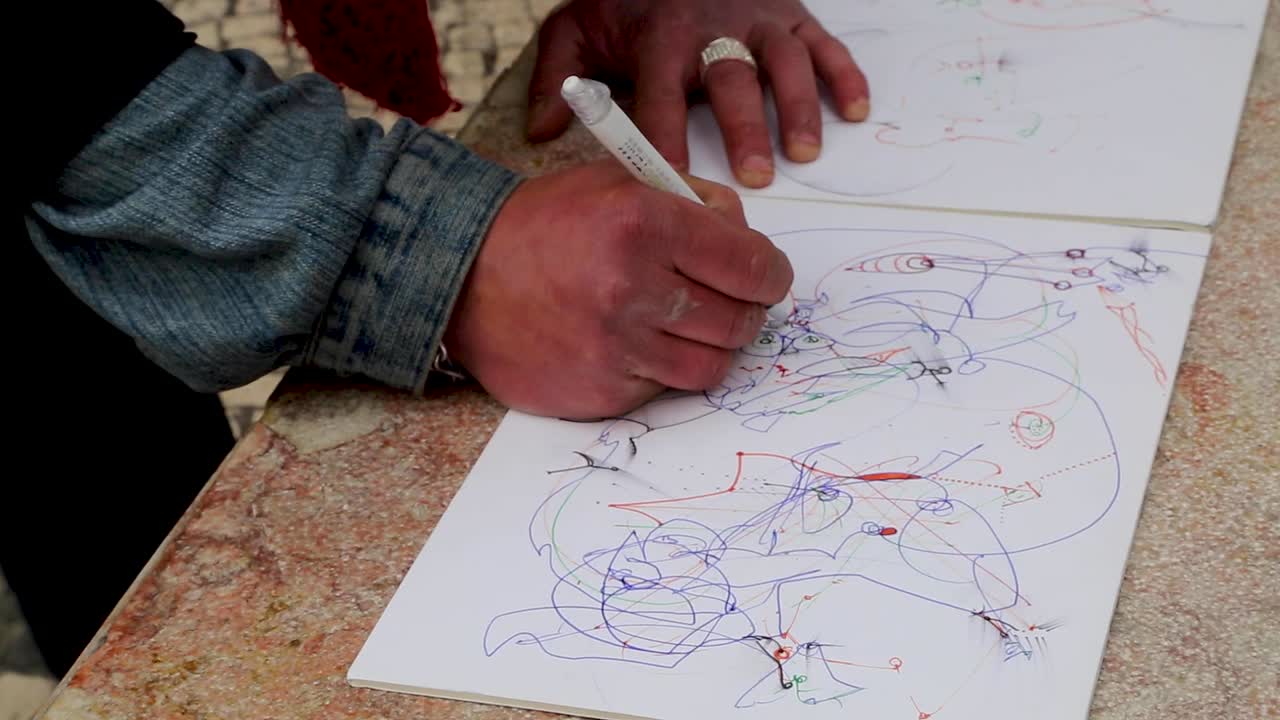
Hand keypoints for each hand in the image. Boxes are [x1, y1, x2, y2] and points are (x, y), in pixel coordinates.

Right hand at [442, 160, 793, 418]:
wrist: (460, 275)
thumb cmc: (545, 224)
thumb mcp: (618, 182)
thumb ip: (693, 202)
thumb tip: (749, 242)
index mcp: (644, 223)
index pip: (753, 266)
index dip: (771, 275)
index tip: (766, 278)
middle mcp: (630, 288)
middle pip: (740, 322)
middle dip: (746, 312)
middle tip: (730, 303)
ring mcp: (614, 347)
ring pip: (710, 366)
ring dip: (709, 347)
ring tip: (687, 327)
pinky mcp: (599, 392)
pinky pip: (662, 391)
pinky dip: (660, 371)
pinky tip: (635, 345)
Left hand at [524, 0, 868, 187]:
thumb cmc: (624, 1)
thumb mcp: (575, 29)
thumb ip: (557, 77)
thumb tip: (542, 129)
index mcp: (661, 39)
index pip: (661, 95)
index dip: (666, 137)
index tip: (673, 180)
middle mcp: (713, 29)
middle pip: (731, 80)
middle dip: (743, 128)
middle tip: (754, 176)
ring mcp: (758, 20)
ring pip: (783, 62)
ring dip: (797, 106)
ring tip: (804, 151)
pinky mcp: (791, 13)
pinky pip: (823, 44)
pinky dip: (844, 75)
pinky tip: (856, 111)